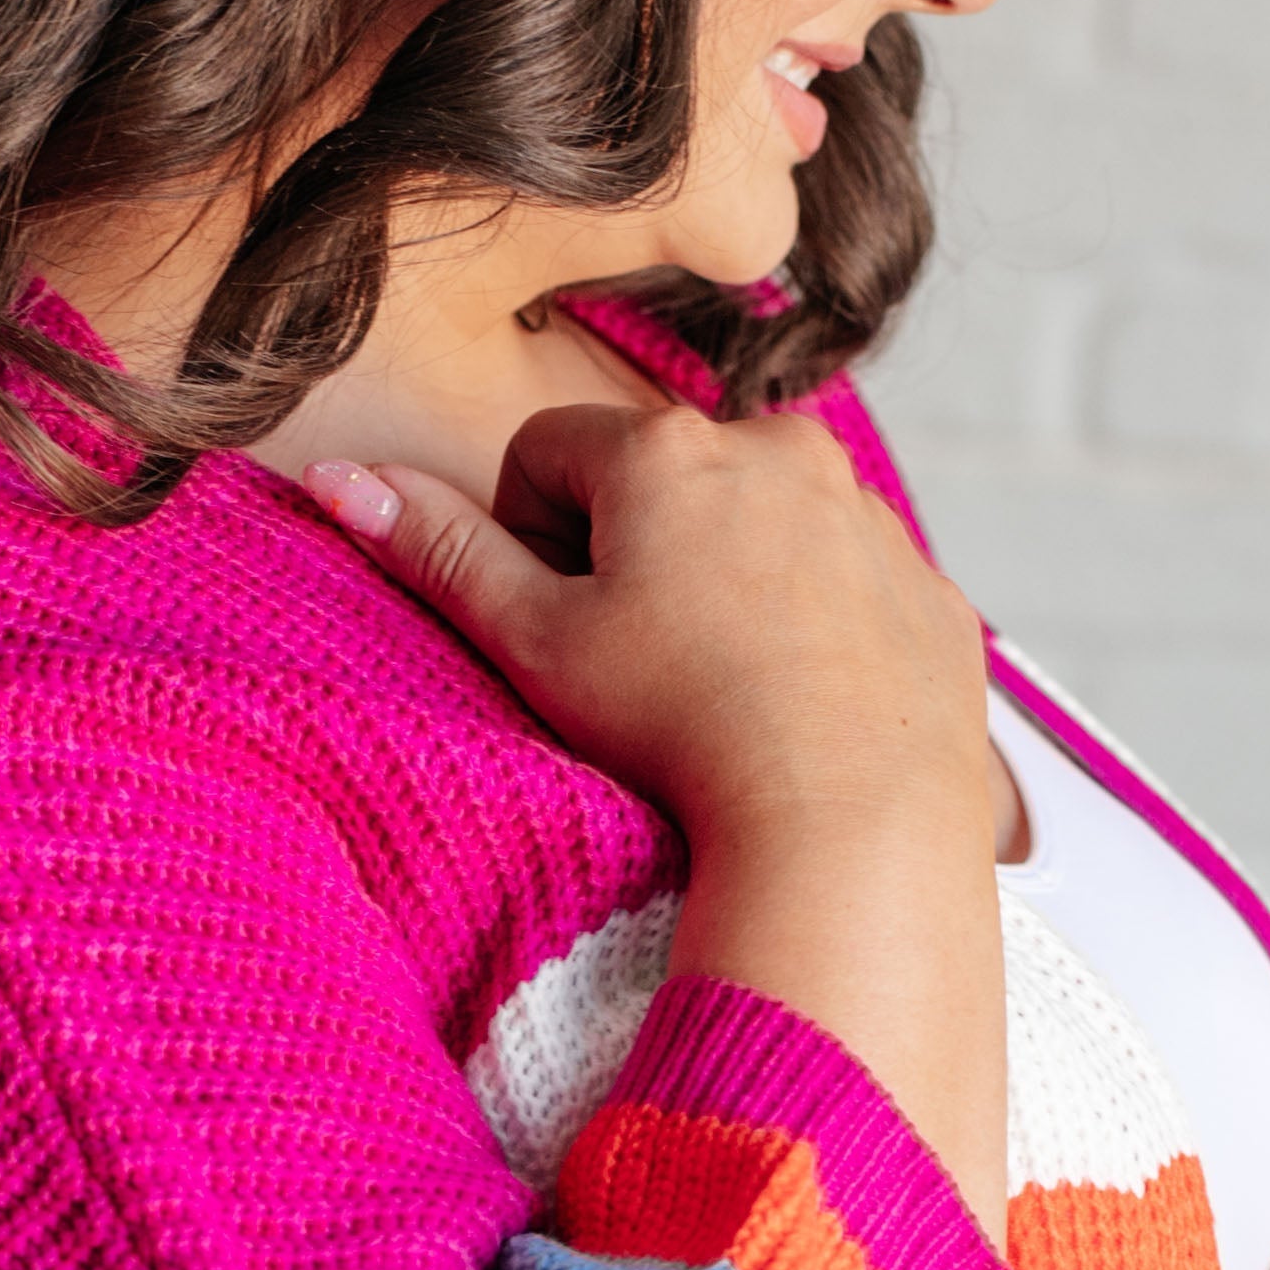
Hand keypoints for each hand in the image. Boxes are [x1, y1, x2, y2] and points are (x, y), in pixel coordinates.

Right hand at [293, 405, 1005, 1215]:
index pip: (547, 452)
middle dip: (636, 551)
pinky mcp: (929, 589)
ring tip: (718, 689)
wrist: (850, 821)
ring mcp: (869, 516)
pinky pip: (852, 585)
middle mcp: (780, 449)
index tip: (553, 619)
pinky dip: (820, 627)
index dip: (527, 536)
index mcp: (667, 448)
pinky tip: (799, 708)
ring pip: (765, 526)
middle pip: (665, 480)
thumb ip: (439, 551)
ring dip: (730, 580)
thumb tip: (339, 475)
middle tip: (634, 664)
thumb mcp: (535, 643)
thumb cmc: (678, 731)